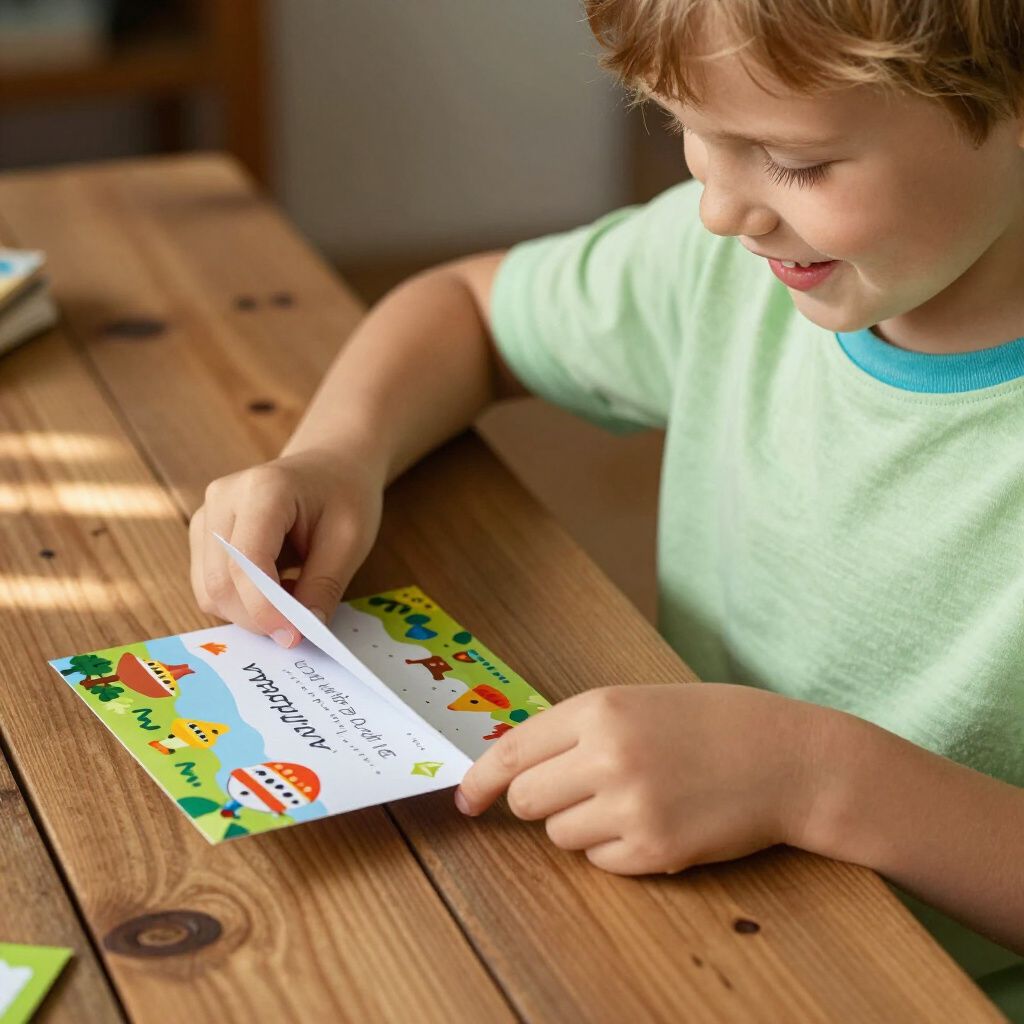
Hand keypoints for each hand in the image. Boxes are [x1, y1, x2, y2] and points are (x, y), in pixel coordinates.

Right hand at [189, 444, 385, 645]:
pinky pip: (210, 586)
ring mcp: (206, 516)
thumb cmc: (344, 496)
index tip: (292, 636)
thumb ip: (323, 586)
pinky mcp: (202, 535)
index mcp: (263, 489)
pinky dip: (241, 602)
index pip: (247, 560)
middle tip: (300, 624)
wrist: (328, 467)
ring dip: (249, 612)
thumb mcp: (350, 540)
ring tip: (292, 595)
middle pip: (221, 582)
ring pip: (209, 590)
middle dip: (257, 617)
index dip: (265, 608)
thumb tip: (297, 635)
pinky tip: (275, 587)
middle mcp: (222, 498)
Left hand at [455, 683, 829, 874]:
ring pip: (560, 835)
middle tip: (578, 791)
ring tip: (631, 800)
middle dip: (540, 803)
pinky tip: (654, 822)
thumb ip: (576, 728)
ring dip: (581, 825)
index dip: (479, 780)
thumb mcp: (636, 702)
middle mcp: (607, 755)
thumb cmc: (709, 723)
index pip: (512, 752)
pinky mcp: (655, 850)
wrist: (785, 756)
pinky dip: (615, 850)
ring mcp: (631, 806)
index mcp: (599, 708)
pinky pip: (600, 862)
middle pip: (526, 801)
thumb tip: (514, 766)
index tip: (465, 800)